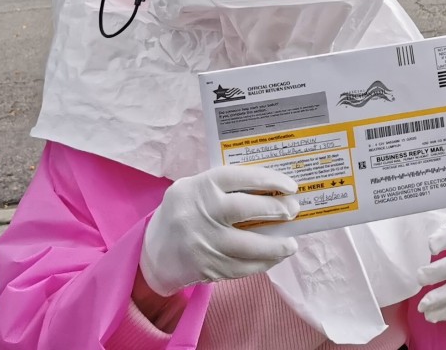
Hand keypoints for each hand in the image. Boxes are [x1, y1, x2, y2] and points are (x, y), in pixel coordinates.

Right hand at [139, 165, 300, 296]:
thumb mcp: (195, 188)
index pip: (241, 177)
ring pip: (248, 245)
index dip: (270, 180)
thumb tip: (272, 189)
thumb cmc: (184, 212)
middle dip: (276, 209)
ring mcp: (204, 242)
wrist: (152, 254)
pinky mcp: (207, 267)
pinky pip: (243, 267)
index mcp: (201, 186)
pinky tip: (275, 258)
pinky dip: (263, 263)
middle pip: (246, 209)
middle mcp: (202, 212)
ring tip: (291, 244)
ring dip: (276, 246)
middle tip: (294, 211)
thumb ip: (227, 186)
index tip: (291, 186)